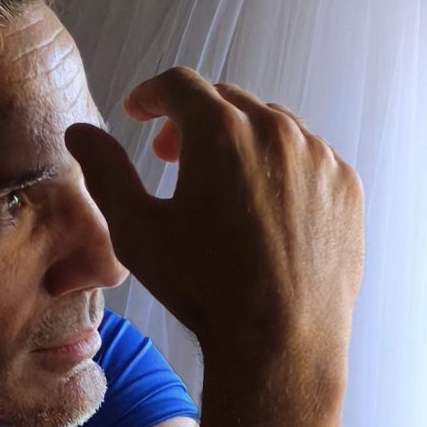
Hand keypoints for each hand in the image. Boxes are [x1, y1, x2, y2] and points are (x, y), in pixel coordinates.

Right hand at [64, 68, 362, 378]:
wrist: (282, 341)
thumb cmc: (205, 289)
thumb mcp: (137, 231)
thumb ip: (106, 172)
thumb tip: (80, 133)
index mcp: (221, 132)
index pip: (180, 85)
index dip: (152, 95)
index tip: (139, 112)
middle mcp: (277, 131)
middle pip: (226, 101)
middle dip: (192, 121)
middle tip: (171, 156)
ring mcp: (319, 156)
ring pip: (272, 126)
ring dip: (240, 141)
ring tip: (221, 184)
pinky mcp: (347, 186)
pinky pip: (310, 158)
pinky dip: (282, 168)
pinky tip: (264, 207)